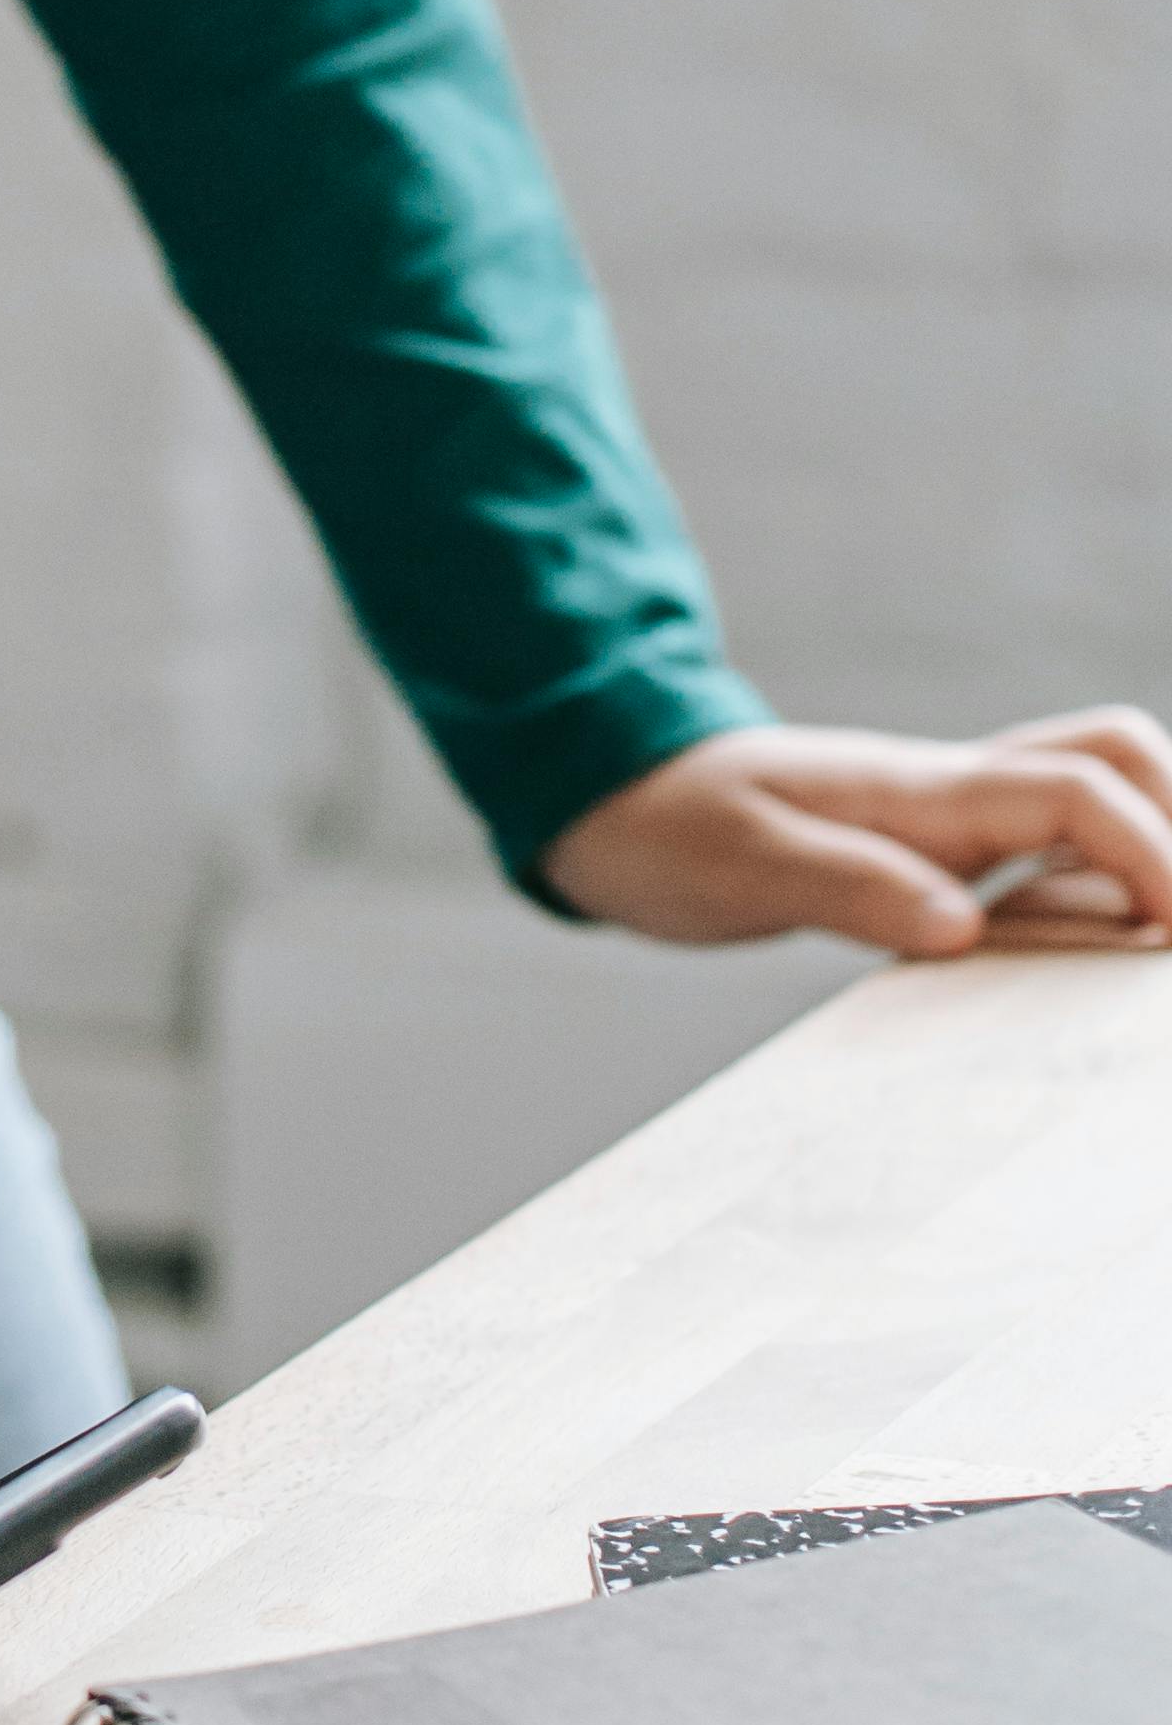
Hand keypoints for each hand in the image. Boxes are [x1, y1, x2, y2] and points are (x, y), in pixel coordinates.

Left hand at [539, 710, 1171, 953]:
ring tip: (1135, 959)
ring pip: (1088, 797)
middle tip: (1163, 941)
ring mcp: (946, 816)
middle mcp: (952, 790)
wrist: (608, 798)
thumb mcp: (740, 867)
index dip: (1154, 856)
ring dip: (1137, 856)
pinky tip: (1061, 965)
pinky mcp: (931, 850)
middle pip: (1115, 758)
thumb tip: (962, 926)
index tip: (1171, 941)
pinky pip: (1042, 851)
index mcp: (924, 790)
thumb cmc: (667, 828)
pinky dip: (1083, 891)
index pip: (1080, 790)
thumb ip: (849, 889)